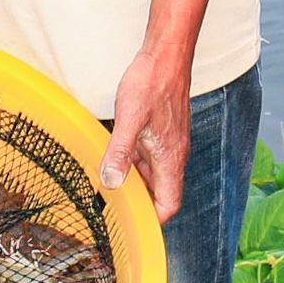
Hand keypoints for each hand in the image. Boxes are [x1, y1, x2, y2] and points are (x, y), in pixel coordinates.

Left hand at [98, 42, 192, 224]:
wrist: (166, 56)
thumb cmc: (151, 83)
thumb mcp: (129, 119)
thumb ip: (120, 153)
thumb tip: (111, 183)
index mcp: (170, 158)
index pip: (169, 203)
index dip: (154, 219)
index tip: (133, 226)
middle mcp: (173, 154)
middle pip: (162, 193)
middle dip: (141, 203)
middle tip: (113, 209)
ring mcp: (169, 143)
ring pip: (154, 175)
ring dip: (135, 182)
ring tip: (109, 185)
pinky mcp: (162, 131)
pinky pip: (150, 157)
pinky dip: (134, 163)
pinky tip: (116, 156)